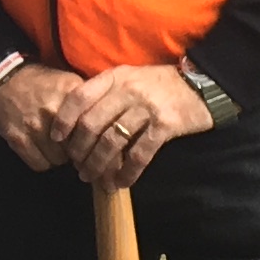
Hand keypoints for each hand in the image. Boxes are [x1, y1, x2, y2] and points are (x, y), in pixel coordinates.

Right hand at [0, 61, 91, 173]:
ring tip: (58, 148)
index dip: (94, 139)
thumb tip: (108, 124)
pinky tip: (43, 151)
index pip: (93, 128)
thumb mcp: (69, 82)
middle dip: (78, 151)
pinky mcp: (18, 140)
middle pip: (77, 147)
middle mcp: (53, 112)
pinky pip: (40, 164)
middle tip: (75, 148)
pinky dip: (44, 161)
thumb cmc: (41, 83)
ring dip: (60, 157)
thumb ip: (89, 101)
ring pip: (59, 159)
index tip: (93, 142)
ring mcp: (34, 127)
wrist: (3, 80)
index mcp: (71, 95)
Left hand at [64, 64, 212, 190]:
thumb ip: (106, 93)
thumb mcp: (130, 78)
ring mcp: (146, 108)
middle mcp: (127, 90)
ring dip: (98, 164)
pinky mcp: (165, 126)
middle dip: (79, 149)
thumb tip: (78, 122)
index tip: (57, 138)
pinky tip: (121, 182)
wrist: (202, 85)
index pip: (79, 97)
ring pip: (112, 141)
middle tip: (77, 166)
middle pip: (91, 124)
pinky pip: (139, 153)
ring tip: (92, 178)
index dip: (64, 120)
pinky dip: (127, 172)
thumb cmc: (160, 85)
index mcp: (115, 77)